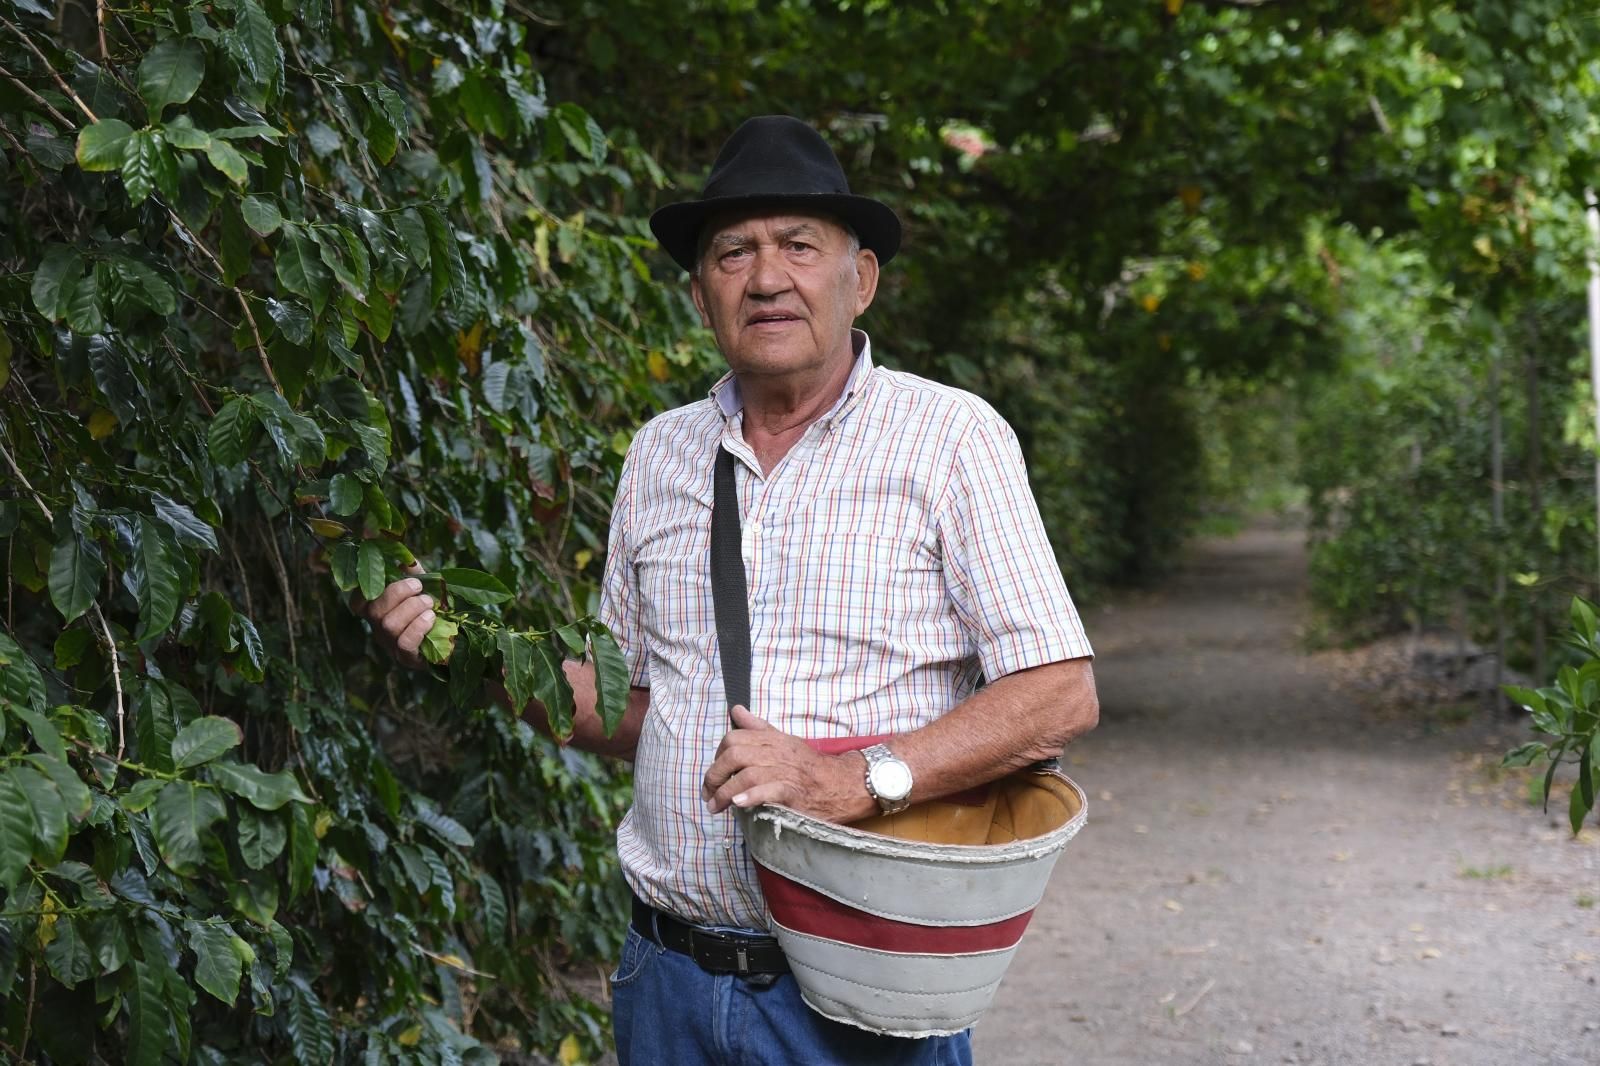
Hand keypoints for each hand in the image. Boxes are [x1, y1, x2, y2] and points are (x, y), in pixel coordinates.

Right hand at [348, 562, 432, 668]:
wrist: (455, 637)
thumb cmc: (432, 608)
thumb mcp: (421, 586)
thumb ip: (410, 570)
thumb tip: (400, 554)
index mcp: (378, 611)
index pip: (358, 603)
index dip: (365, 590)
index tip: (386, 577)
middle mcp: (379, 629)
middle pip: (375, 610)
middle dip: (398, 593)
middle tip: (419, 586)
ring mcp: (391, 645)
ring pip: (389, 625)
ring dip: (412, 608)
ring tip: (429, 603)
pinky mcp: (407, 658)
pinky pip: (405, 643)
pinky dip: (418, 626)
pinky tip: (431, 618)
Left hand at [702, 706, 873, 823]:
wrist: (844, 783)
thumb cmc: (811, 765)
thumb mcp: (785, 740)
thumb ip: (758, 728)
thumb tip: (736, 710)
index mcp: (773, 739)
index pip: (734, 738)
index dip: (717, 756)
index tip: (714, 773)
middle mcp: (777, 752)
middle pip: (735, 755)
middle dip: (715, 775)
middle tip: (708, 794)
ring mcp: (785, 772)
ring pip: (746, 775)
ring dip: (725, 793)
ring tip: (715, 806)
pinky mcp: (794, 793)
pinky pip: (768, 791)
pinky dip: (751, 796)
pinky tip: (738, 804)